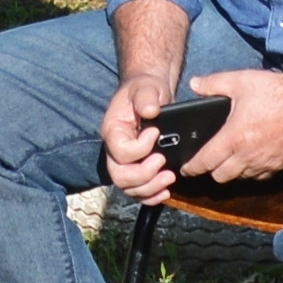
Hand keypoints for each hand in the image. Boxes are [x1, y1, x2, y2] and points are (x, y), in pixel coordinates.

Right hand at [102, 71, 186, 205]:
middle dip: (143, 175)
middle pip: (120, 176)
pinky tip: (166, 191)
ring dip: (150, 187)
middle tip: (162, 163)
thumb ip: (146, 97)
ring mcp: (124, 163)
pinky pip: (138, 191)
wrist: (148, 95)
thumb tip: (151, 111)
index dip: (139, 148)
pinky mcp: (136, 169)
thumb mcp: (145, 87)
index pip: (120, 151)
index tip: (156, 133)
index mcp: (113, 131)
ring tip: (169, 177)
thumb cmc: (144, 91)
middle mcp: (114, 151)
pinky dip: (151, 196)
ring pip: (129, 188)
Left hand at [183, 68, 282, 181]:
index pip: (205, 161)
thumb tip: (195, 84)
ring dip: (232, 172)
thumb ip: (214, 83)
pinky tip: (251, 159)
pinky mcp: (279, 165)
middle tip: (209, 161)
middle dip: (211, 171)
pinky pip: (259, 176)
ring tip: (230, 159)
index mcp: (233, 137)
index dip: (191, 168)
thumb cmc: (276, 92)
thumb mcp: (241, 81)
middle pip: (220, 177)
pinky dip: (251, 171)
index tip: (185, 169)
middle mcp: (246, 156)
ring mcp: (264, 163)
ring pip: (240, 178)